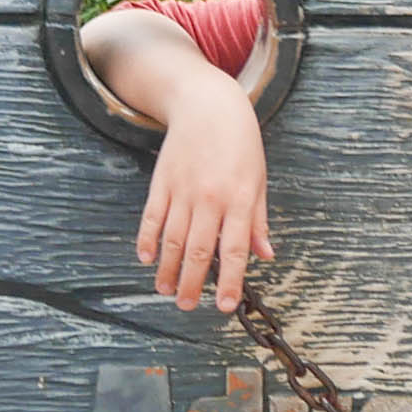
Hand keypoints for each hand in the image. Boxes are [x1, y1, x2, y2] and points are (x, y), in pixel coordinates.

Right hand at [135, 86, 271, 312]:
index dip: (230, 281)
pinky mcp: (162, 182)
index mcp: (238, 199)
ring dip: (168, 268)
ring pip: (173, 238)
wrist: (208, 105)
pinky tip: (146, 258)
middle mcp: (210, 198)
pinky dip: (147, 239)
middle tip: (187, 306)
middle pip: (199, 250)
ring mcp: (183, 190)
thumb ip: (257, 220)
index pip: (234, 250)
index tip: (225, 306)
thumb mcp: (257, 180)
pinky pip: (152, 217)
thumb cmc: (240, 143)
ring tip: (166, 290)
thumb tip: (265, 255)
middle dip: (193, 283)